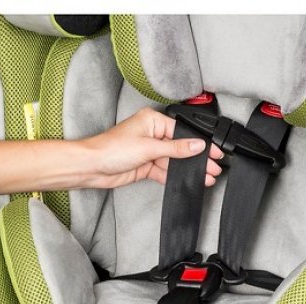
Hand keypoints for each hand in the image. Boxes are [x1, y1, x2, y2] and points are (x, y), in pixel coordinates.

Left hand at [77, 106, 223, 188]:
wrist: (92, 167)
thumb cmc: (111, 149)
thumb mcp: (148, 147)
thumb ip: (175, 148)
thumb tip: (196, 145)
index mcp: (152, 121)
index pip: (182, 132)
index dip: (199, 143)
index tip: (213, 152)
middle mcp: (151, 134)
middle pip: (180, 147)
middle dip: (197, 159)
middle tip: (213, 167)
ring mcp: (148, 151)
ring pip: (173, 161)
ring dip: (187, 170)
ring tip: (205, 176)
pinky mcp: (145, 166)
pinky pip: (164, 171)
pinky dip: (175, 176)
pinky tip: (187, 180)